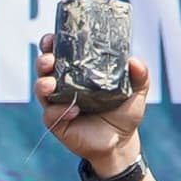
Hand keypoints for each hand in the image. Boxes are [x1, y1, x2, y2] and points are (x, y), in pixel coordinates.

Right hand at [33, 38, 151, 176]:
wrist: (120, 142)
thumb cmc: (124, 113)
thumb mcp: (136, 92)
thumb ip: (139, 75)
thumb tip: (134, 60)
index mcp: (78, 72)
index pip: (60, 53)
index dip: (51, 44)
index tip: (51, 38)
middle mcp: (64, 85)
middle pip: (44, 68)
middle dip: (42, 60)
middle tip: (49, 59)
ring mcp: (57, 104)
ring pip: (41, 90)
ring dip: (42, 84)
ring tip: (50, 84)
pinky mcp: (57, 123)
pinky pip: (51, 114)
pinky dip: (59, 111)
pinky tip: (74, 110)